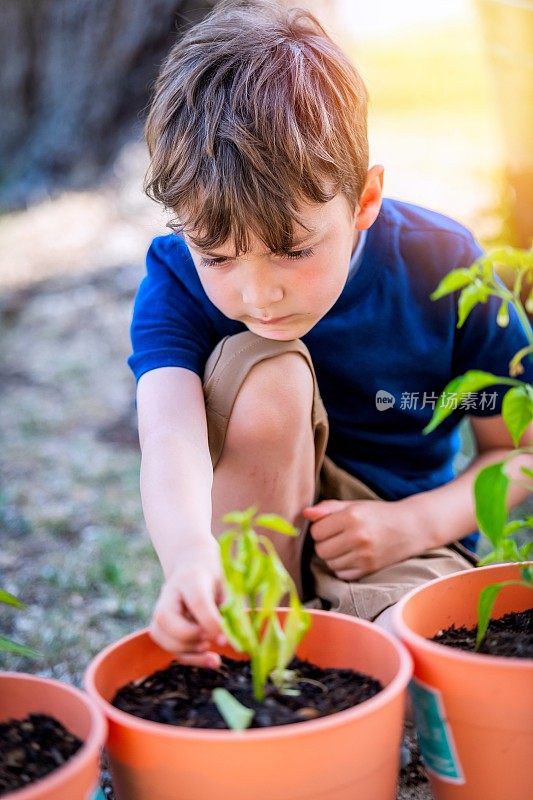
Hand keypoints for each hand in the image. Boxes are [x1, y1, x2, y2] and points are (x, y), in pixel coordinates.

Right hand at [149, 541, 226, 668]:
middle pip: (167, 619)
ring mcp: (161, 610)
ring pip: (163, 637)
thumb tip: (240, 639)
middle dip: (190, 637)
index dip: (210, 622)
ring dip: (188, 651)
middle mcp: (169, 593)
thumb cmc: (216, 576)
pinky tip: (209, 658)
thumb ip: (231, 608)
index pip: (197, 601)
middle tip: (210, 639)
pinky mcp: (161, 627)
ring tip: (210, 648)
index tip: (225, 641)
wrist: (195, 567)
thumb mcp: (227, 584)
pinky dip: (189, 658)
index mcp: (190, 578)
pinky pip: (168, 648)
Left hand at [302, 498, 416, 579]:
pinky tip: (352, 557)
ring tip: (345, 546)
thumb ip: (328, 508)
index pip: (317, 531)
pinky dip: (342, 568)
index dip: (320, 528)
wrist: (411, 527)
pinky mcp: (369, 570)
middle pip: (321, 549)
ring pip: (330, 563)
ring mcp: (364, 556)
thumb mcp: (355, 505)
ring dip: (332, 556)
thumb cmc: (379, 514)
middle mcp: (358, 537)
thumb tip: (305, 513)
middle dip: (324, 543)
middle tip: (337, 537)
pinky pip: (342, 574)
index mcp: (352, 517)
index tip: (330, 525)